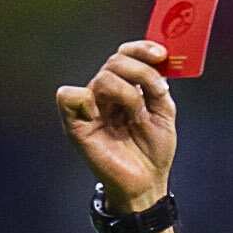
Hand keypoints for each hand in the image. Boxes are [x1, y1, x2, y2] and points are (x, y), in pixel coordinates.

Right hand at [55, 40, 178, 212]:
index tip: (161, 55)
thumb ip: (157, 86)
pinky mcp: (77, 124)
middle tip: (157, 92)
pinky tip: (100, 116)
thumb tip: (155, 62)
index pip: (126, 54)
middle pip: (116, 61)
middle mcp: (106, 94)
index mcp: (125, 87)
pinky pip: (68, 97)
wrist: (146, 183)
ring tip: (137, 115)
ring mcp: (91, 107)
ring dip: (128, 92)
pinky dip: (85, 100)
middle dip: (141, 71)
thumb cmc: (152, 150)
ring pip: (103, 78)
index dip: (141, 49)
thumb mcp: (164, 113)